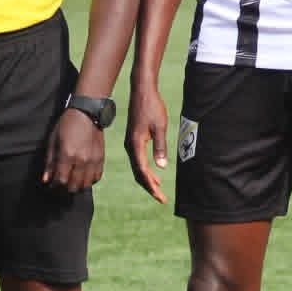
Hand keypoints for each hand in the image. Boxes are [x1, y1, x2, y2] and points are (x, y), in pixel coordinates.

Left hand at [43, 108, 105, 191]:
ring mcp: (93, 160)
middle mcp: (82, 160)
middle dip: (65, 188)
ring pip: (86, 184)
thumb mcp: (53, 141)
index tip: (51, 184)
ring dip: (77, 185)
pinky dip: (89, 180)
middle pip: (74, 186)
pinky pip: (97, 177)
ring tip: (72, 181)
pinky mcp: (101, 158)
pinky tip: (83, 176)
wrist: (88, 113)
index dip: (54, 185)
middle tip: (60, 184)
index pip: (61, 180)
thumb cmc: (66, 124)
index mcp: (68, 155)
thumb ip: (50, 162)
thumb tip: (46, 179)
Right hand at [126, 82, 170, 204]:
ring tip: (158, 190)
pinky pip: (137, 160)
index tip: (160, 197)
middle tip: (161, 199)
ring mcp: (130, 143)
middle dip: (149, 187)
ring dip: (147, 179)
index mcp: (136, 144)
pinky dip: (144, 170)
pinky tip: (153, 174)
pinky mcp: (133, 139)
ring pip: (137, 167)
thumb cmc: (152, 107)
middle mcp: (130, 146)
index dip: (151, 186)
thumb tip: (161, 167)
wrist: (142, 92)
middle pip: (138, 173)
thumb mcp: (160, 126)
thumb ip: (160, 146)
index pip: (142, 171)